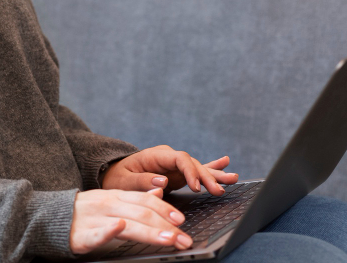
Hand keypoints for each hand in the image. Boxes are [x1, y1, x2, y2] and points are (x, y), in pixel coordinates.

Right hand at [69, 186, 193, 253]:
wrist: (51, 217)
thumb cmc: (85, 212)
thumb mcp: (110, 200)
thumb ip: (134, 199)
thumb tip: (159, 195)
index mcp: (115, 196)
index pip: (145, 200)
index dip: (165, 209)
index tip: (182, 220)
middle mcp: (107, 205)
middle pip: (141, 213)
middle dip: (166, 226)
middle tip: (184, 239)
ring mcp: (95, 219)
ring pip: (126, 223)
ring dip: (149, 231)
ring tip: (168, 239)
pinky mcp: (81, 235)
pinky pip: (96, 233)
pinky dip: (108, 230)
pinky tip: (120, 228)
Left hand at [100, 145, 238, 195]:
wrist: (114, 175)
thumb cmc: (117, 178)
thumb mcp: (123, 180)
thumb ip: (142, 180)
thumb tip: (162, 181)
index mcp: (156, 155)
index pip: (179, 159)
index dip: (190, 172)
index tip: (197, 187)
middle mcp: (168, 157)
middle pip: (192, 164)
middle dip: (207, 177)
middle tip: (219, 190)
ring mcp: (174, 165)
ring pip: (198, 167)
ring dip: (215, 174)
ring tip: (233, 178)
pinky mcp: (177, 174)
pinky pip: (196, 171)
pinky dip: (212, 169)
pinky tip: (227, 164)